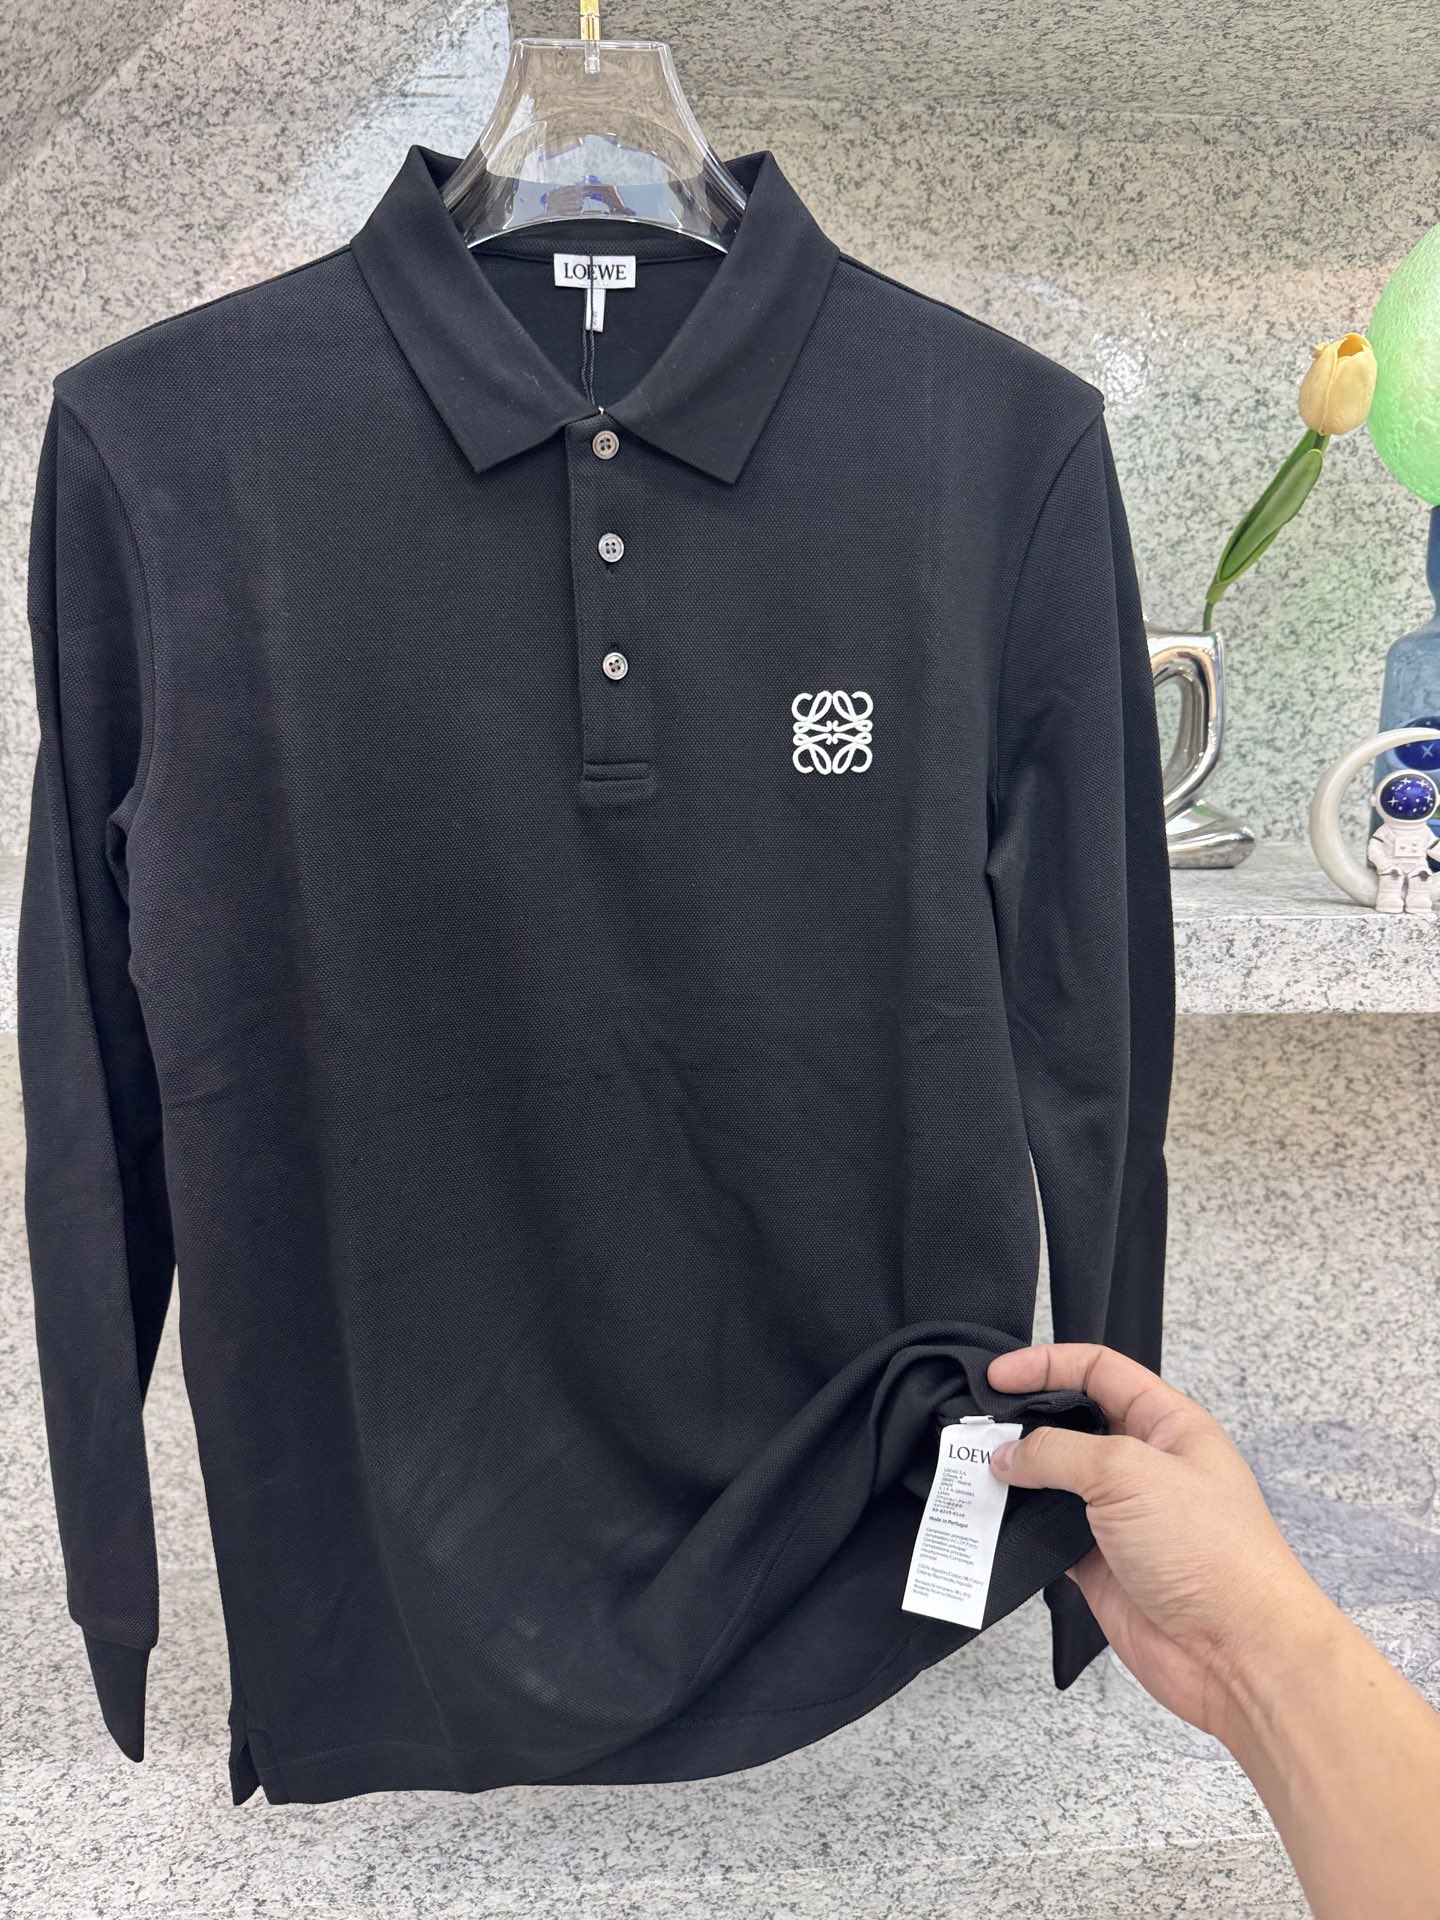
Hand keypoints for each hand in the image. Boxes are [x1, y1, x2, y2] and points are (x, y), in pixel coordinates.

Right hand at [986, 1341, 1333, 1742]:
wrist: (1237, 1653)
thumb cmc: (1214, 1553)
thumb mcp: (1129, 1473)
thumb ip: (1058, 1453)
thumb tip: (1009, 1454)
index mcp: (1166, 1425)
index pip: (1099, 1370)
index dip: (1047, 1364)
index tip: (998, 1375)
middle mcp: (1143, 1465)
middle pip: (1070, 1424)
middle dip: (1022, 1422)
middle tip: (976, 1428)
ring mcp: (1120, 1516)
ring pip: (1053, 1481)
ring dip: (1014, 1478)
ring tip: (972, 1473)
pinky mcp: (1099, 1564)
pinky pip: (1046, 1534)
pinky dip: (1017, 1528)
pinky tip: (992, 1522)